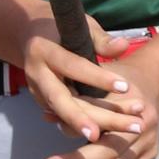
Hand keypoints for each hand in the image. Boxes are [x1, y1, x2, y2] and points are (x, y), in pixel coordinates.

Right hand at [20, 14, 147, 145]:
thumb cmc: (60, 29)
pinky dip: (88, 124)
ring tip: (128, 129)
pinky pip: (65, 118)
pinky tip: (114, 131)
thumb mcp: (79, 27)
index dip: (98, 77)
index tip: (126, 87)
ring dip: (95, 124)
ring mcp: (37, 93)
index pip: (73, 66)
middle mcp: (37, 75)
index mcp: (43, 51)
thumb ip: (100, 40)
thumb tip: (123, 47)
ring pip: (65, 115)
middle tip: (116, 130)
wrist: (30, 37)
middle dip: (87, 118)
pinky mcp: (43, 104)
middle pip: (62, 101)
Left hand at [41, 51, 158, 158]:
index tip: (53, 134)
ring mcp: (147, 145)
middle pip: (108, 151)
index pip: (101, 122)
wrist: (158, 83)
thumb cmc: (122, 77)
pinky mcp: (146, 157)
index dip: (76, 130)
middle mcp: (142, 128)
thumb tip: (47, 116)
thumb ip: (78, 100)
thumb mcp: (101, 78)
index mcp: (132, 104)